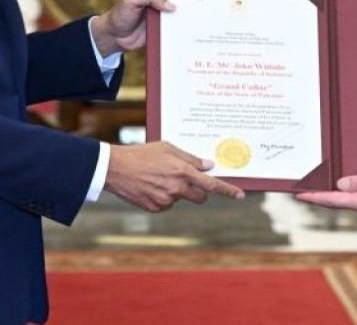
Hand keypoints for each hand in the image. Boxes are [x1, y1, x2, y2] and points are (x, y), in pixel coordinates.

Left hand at [90, 0, 217, 54]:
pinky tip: (206, 36)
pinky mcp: (170, 31)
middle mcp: (168, 1)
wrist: (114, 37)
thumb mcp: (131, 0)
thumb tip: (172, 6)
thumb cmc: (120, 14)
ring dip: (205, 13)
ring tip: (220, 15)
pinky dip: (195, 31)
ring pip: (191, 12)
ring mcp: (170, 16)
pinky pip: (185, 29)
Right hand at [105, 141, 243, 212]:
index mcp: (182, 171)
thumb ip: (191, 158)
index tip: (241, 195)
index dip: (228, 190)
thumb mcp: (168, 148)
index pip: (212, 185)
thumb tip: (209, 166)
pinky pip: (167, 204)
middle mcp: (177, 188)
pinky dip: (163, 197)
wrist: (115, 168)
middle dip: (200, 191)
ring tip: (159, 177)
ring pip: (181, 199)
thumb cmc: (142, 153)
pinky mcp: (155, 208)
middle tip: (189, 180)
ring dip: (178, 192)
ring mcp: (166, 200)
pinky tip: (150, 186)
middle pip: (201, 197)